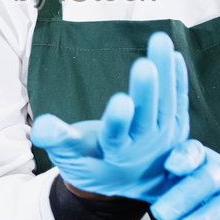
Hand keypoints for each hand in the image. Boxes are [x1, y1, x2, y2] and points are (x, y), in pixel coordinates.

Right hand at [30, 31, 188, 201]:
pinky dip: (178, 78)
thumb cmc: (91, 162)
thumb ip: (56, 139)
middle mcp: (143, 148)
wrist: (126, 178)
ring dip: (165, 72)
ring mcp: (163, 138)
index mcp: (114, 156)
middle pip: (146, 118)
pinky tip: (175, 55)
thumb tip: (41, 127)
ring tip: (160, 41)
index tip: (121, 101)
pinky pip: (178, 101)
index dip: (118, 121)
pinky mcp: (175, 126)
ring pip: (166, 104)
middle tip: (145, 65)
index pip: (116, 138)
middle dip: (146, 91)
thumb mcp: (68, 156)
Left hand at [150, 140, 219, 219]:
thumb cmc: (198, 200)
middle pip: (210, 179)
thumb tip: (110, 182)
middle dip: (185, 195)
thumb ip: (157, 183)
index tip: (170, 165)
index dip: (185, 156)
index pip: (196, 151)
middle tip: (160, 213)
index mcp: (203, 161)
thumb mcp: (178, 185)